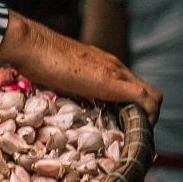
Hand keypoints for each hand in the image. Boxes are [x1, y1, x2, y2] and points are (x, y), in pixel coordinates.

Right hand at [0, 11, 160, 123]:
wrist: (30, 44)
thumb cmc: (35, 57)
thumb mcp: (59, 75)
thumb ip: (70, 84)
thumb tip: (65, 101)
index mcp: (104, 64)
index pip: (132, 86)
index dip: (134, 107)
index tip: (124, 125)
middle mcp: (115, 66)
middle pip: (147, 93)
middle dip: (144, 116)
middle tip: (132, 135)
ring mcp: (116, 72)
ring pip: (152, 96)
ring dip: (146, 118)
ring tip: (133, 137)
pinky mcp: (112, 82)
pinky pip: (146, 99)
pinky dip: (147, 117)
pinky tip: (135, 132)